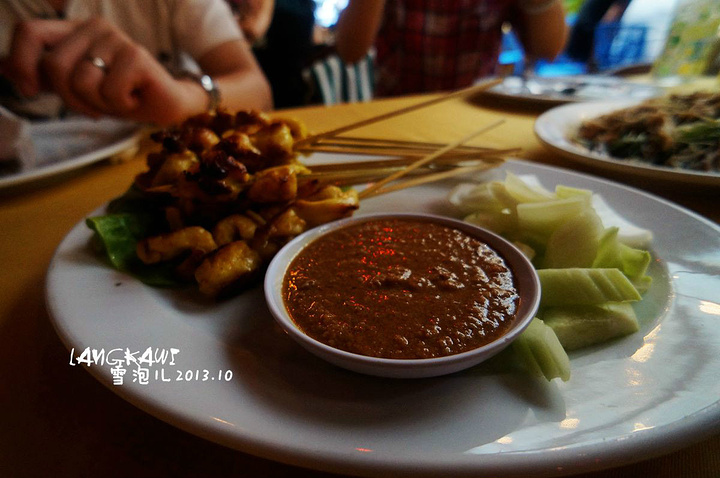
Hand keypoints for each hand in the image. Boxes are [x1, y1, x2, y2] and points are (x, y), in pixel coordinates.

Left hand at [2, 18, 206, 124]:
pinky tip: (135, 98)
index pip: (30, 32)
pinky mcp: (136, 55)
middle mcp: (94, 27)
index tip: (31, 91)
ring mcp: (116, 39)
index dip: (20, 63)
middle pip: (54, 66)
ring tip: (118, 101)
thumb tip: (0, 67)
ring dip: (98, 104)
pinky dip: (120, 105)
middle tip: (95, 107)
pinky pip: (107, 91)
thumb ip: (42, 74)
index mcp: (76, 31)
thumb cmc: (124, 95)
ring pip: (81, 81)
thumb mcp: (76, 87)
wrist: (168, 105)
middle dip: (70, 98)